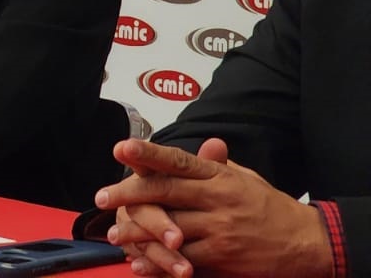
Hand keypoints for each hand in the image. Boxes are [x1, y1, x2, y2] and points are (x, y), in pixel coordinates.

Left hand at [95, 138, 333, 277]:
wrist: (306, 242)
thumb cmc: (269, 206)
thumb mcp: (245, 177)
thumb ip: (216, 164)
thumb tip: (206, 142)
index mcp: (218, 175)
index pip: (178, 160)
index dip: (148, 153)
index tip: (121, 148)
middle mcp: (216, 198)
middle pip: (164, 192)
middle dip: (127, 194)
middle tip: (100, 198)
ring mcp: (219, 229)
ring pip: (169, 229)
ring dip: (138, 233)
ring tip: (114, 235)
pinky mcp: (223, 257)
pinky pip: (184, 261)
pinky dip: (159, 264)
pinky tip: (140, 264)